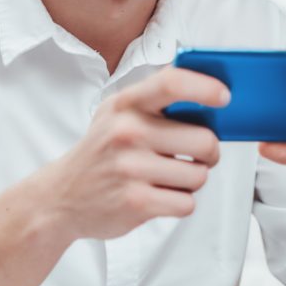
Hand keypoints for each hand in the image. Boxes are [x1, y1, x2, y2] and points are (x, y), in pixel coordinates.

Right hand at [46, 67, 227, 240]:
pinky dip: (180, 202)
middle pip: (204, 140)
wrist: (61, 197)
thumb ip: (155, 98)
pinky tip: (159, 195)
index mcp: (126, 105)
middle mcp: (127, 133)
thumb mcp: (116, 113)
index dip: (205, 88)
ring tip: (169, 176)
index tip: (224, 98)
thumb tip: (207, 86)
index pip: (172, 83)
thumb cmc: (101, 152)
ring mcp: (131, 168)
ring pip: (199, 175)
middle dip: (209, 152)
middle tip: (197, 155)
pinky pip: (186, 202)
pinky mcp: (136, 202)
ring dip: (192, 180)